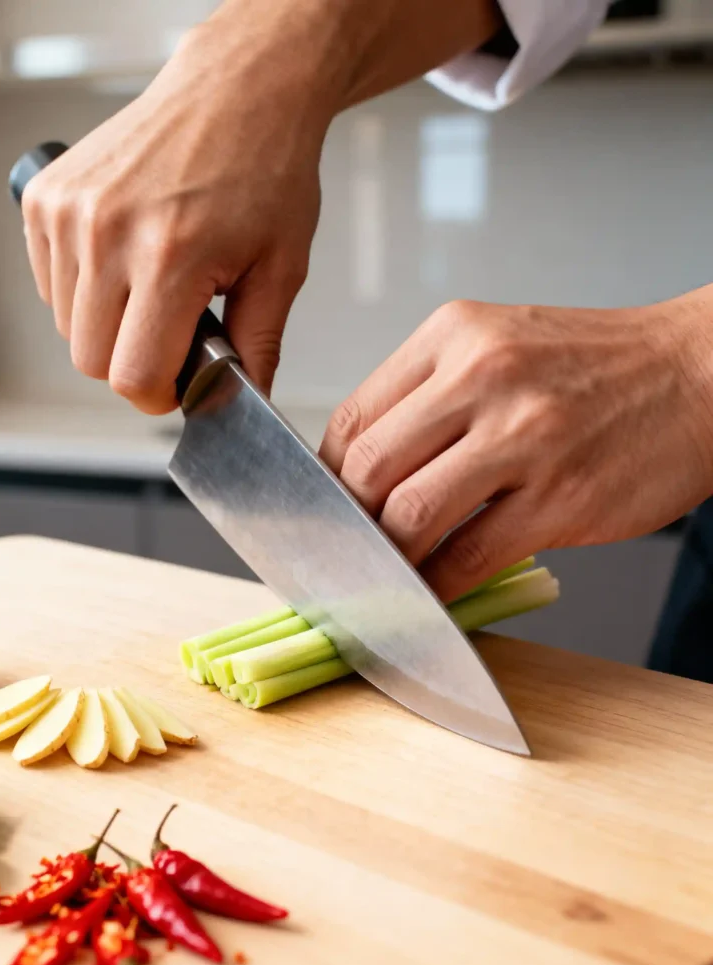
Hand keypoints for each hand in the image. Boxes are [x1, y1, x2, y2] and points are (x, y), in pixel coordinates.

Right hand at [20, 9, 332, 413]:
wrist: (235, 89)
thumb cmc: (264, 167)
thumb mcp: (282, 266)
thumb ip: (257, 345)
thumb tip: (242, 399)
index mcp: (169, 256)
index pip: (133, 376)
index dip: (159, 394)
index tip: (177, 383)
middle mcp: (107, 232)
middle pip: (90, 360)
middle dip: (132, 362)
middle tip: (171, 330)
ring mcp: (68, 212)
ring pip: (66, 326)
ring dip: (106, 324)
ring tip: (151, 280)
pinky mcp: (45, 198)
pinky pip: (49, 284)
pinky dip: (81, 289)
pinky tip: (121, 257)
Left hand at [319, 288, 712, 602]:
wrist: (700, 373)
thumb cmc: (593, 367)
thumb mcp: (498, 345)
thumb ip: (428, 398)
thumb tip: (363, 475)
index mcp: (453, 336)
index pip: (352, 417)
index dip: (325, 476)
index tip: (326, 506)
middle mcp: (483, 376)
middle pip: (368, 468)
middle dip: (349, 521)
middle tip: (350, 546)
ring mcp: (524, 437)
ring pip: (410, 515)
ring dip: (387, 558)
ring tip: (386, 572)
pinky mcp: (561, 496)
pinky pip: (469, 556)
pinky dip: (436, 585)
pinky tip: (430, 592)